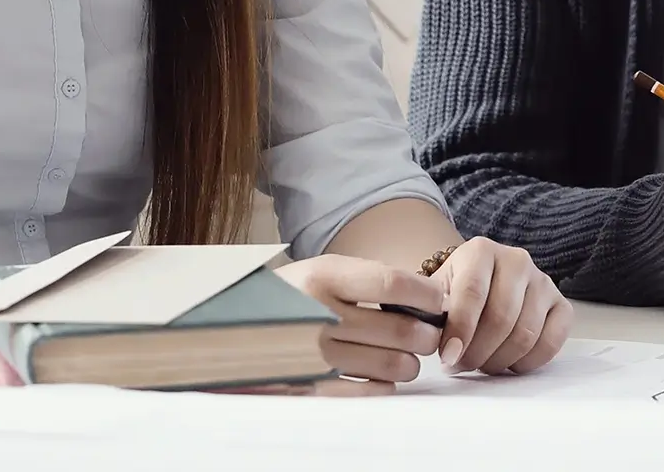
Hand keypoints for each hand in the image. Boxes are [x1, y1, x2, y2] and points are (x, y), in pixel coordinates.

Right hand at [274, 255, 447, 394]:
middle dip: (426, 335)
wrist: (224, 329)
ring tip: (407, 359)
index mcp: (321, 277)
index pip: (393, 284)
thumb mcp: (317, 272)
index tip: (439, 300)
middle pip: (400, 328)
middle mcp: (317, 313)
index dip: (426, 294)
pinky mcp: (306, 386)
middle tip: (429, 336)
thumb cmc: (284, 298)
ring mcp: (311, 353)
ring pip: (390, 363)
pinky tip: (383, 379)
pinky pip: (364, 391)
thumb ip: (364, 280)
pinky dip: (382, 386)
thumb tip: (422, 296)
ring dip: (408, 363)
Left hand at [431, 236, 571, 374]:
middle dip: (478, 352)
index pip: (472, 293)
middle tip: (461, 365)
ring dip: (499, 360)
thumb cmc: (452, 296)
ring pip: (526, 334)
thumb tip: (432, 338)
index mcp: (481, 251)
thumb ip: (428, 312)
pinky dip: (528, 362)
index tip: (448, 357)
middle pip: (502, 317)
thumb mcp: (433, 296)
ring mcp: (543, 281)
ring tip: (481, 363)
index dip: (460, 330)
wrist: (478, 288)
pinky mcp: (561, 304)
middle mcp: (516, 260)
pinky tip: (509, 363)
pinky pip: (552, 341)